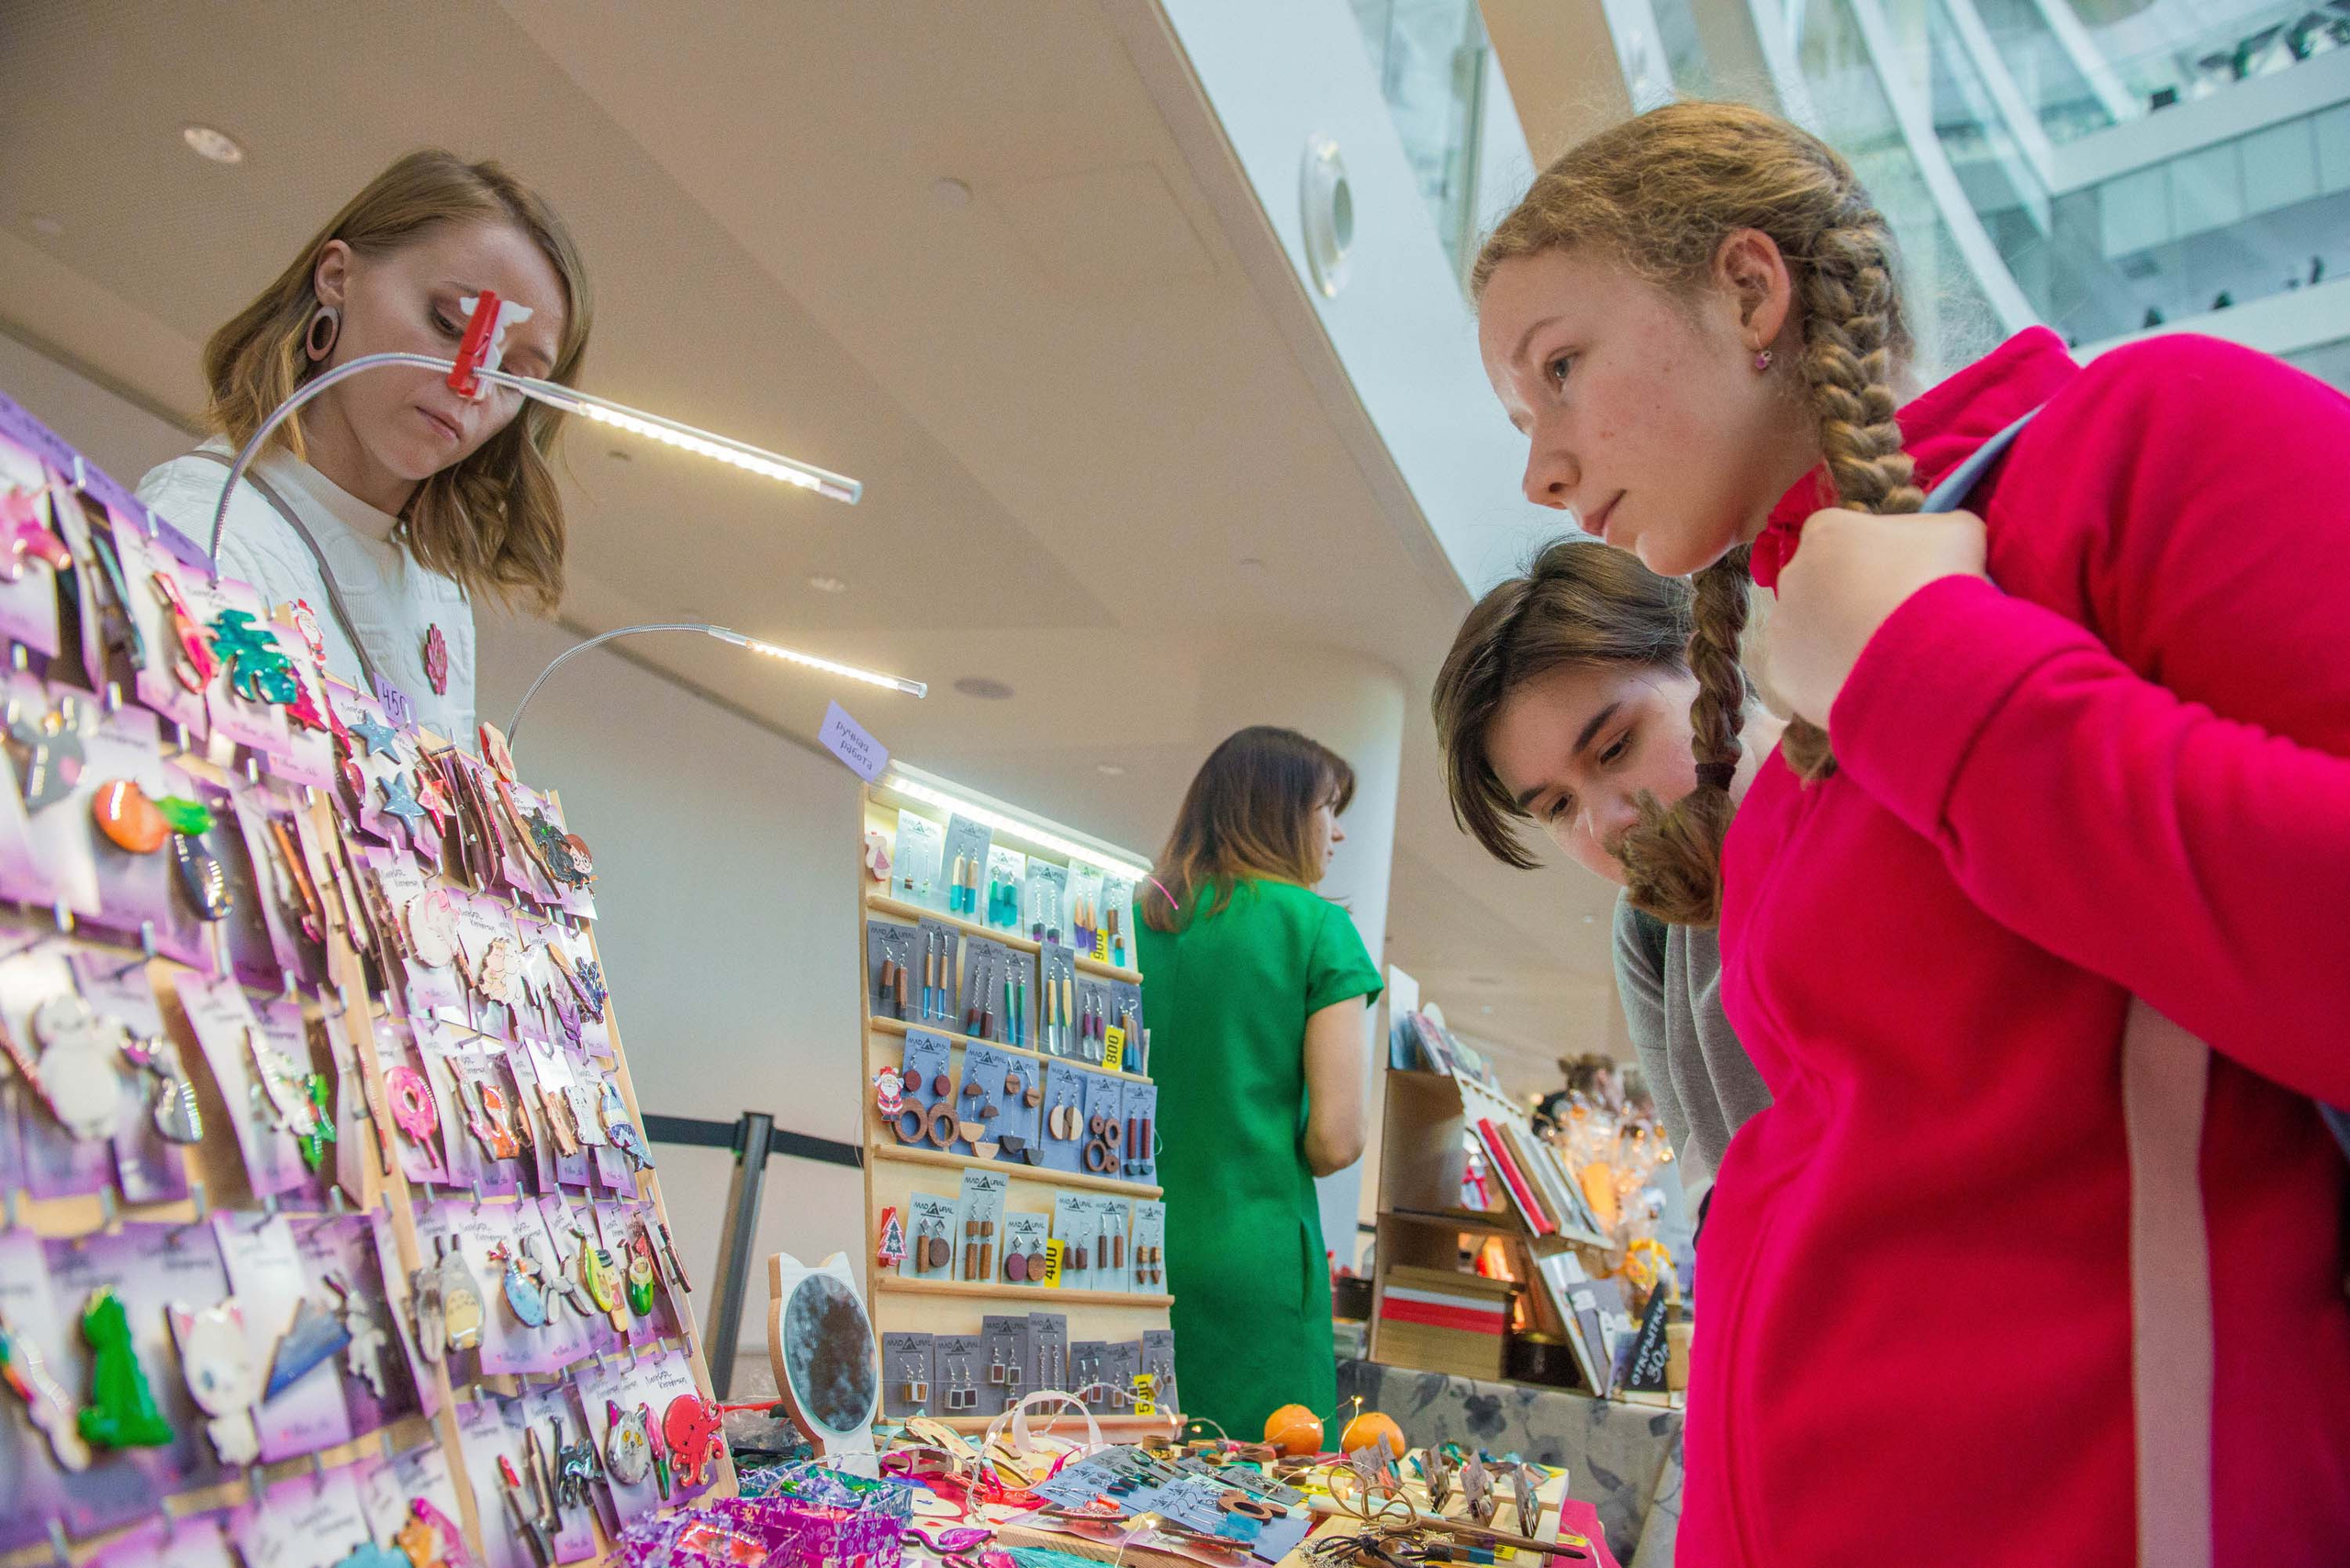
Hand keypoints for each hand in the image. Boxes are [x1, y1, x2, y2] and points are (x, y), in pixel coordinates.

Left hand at [1769, 508, 1988, 723]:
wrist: (1928, 660)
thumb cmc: (1943, 582)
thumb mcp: (1960, 531)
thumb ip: (1936, 526)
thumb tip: (1935, 538)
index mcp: (1826, 531)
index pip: (1843, 537)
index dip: (1875, 558)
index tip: (1903, 579)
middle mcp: (1792, 574)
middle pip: (1822, 584)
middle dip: (1852, 598)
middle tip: (1895, 621)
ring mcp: (1781, 625)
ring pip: (1811, 630)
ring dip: (1839, 639)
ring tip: (1885, 657)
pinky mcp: (1781, 671)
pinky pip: (1806, 672)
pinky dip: (1831, 678)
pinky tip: (1866, 683)